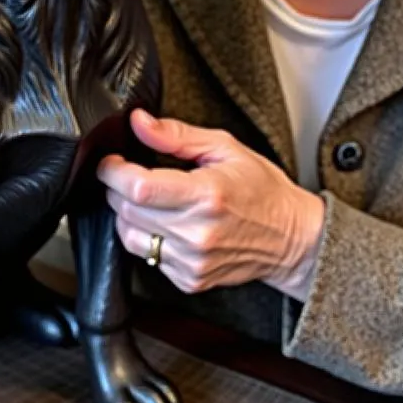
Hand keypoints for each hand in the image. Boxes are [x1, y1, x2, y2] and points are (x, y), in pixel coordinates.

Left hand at [97, 109, 324, 300]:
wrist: (290, 238)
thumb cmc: (262, 189)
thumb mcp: (225, 148)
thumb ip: (177, 135)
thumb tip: (139, 122)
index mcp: (206, 195)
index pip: (138, 187)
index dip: (113, 171)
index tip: (111, 161)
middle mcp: (197, 233)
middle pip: (127, 210)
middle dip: (118, 188)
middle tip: (131, 174)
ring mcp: (192, 261)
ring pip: (129, 236)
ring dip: (128, 214)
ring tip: (152, 199)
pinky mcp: (189, 280)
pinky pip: (146, 257)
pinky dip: (147, 237)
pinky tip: (167, 223)